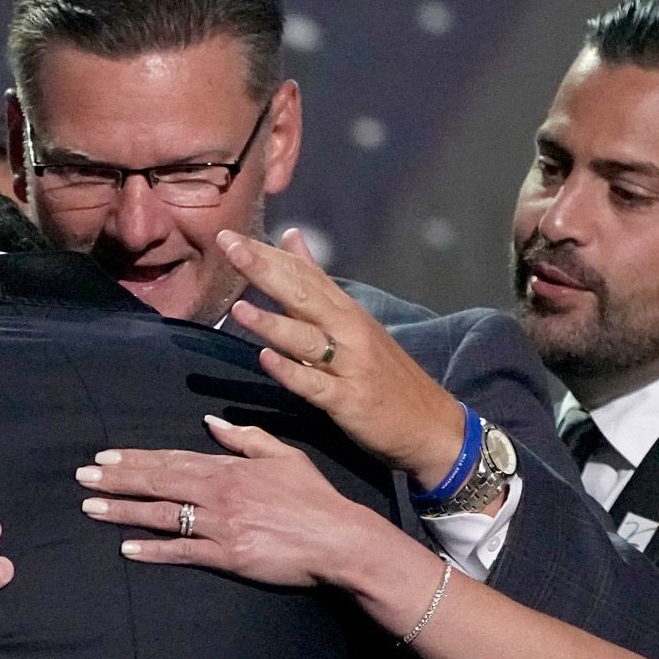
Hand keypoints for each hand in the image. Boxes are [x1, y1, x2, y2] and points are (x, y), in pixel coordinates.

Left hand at [80, 415, 400, 587]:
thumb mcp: (284, 456)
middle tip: (83, 476)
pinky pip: (182, 552)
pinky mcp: (228, 556)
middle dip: (117, 479)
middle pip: (158, 482)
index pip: (173, 459)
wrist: (340, 539)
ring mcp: (221, 525)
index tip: (105, 456)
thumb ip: (245, 439)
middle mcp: (219, 493)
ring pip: (162, 515)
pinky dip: (153, 551)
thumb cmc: (315, 499)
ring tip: (90, 507)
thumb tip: (211, 423)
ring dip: (123, 511)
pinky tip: (126, 549)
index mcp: (230, 468)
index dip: (136, 458)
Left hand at [219, 228, 470, 485]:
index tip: (231, 235)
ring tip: (238, 307)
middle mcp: (349, 331)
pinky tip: (266, 360)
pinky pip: (314, 385)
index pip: (304, 274)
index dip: (268, 254)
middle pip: (302, 295)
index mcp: (345, 311)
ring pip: (306, 339)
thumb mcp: (352, 320)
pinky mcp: (349, 400)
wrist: (430, 424)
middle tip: (229, 246)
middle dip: (264, 270)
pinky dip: (291, 372)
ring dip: (272, 323)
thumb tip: (291, 236)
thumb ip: (317, 281)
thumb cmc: (384, 373)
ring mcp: (350, 365)